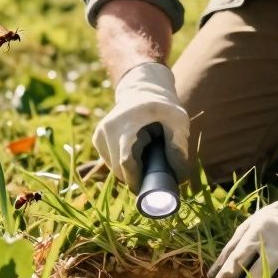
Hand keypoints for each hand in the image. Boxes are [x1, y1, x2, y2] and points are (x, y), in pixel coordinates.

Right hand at [91, 62, 190, 191]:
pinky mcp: (97, 138)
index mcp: (128, 122)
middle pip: (118, 168)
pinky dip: (122, 165)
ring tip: (146, 157)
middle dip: (135, 178)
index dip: (136, 179)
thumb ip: (179, 146)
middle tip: (153, 177)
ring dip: (129, 171)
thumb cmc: (162, 106)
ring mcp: (100, 132)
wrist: (141, 89)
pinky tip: (135, 154)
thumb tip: (179, 177)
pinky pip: (110, 161)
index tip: (149, 188)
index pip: (126, 160)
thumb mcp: (178, 120)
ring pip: (113, 167)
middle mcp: (108, 128)